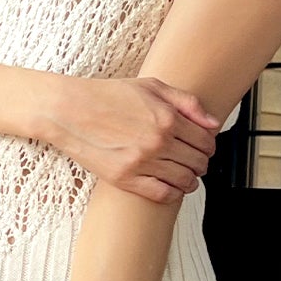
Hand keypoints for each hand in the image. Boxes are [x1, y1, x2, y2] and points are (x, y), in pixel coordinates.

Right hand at [31, 75, 218, 201]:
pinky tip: (170, 188)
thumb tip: (213, 123)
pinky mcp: (124, 178)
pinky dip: (172, 194)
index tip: (203, 146)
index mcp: (167, 117)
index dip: (209, 145)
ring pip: (184, 180)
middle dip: (201, 163)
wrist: (67, 110)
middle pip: (198, 162)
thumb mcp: (151, 86)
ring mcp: (142, 162)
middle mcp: (158, 141)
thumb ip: (187, 102)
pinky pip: (161, 194)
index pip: (206, 140)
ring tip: (184, 176)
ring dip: (190, 180)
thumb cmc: (106, 95)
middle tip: (194, 161)